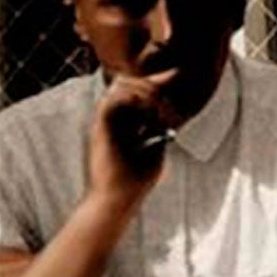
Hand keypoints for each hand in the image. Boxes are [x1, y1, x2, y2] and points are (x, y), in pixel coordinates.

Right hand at [87, 70, 181, 200]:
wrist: (117, 199)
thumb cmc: (136, 181)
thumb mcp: (155, 152)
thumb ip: (158, 133)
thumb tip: (170, 116)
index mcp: (125, 123)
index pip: (138, 94)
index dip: (155, 84)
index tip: (176, 77)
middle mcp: (114, 118)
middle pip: (129, 85)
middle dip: (152, 84)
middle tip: (170, 93)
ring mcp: (105, 121)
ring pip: (120, 87)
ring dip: (144, 90)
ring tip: (159, 104)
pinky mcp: (99, 127)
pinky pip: (112, 100)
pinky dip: (131, 98)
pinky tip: (148, 107)